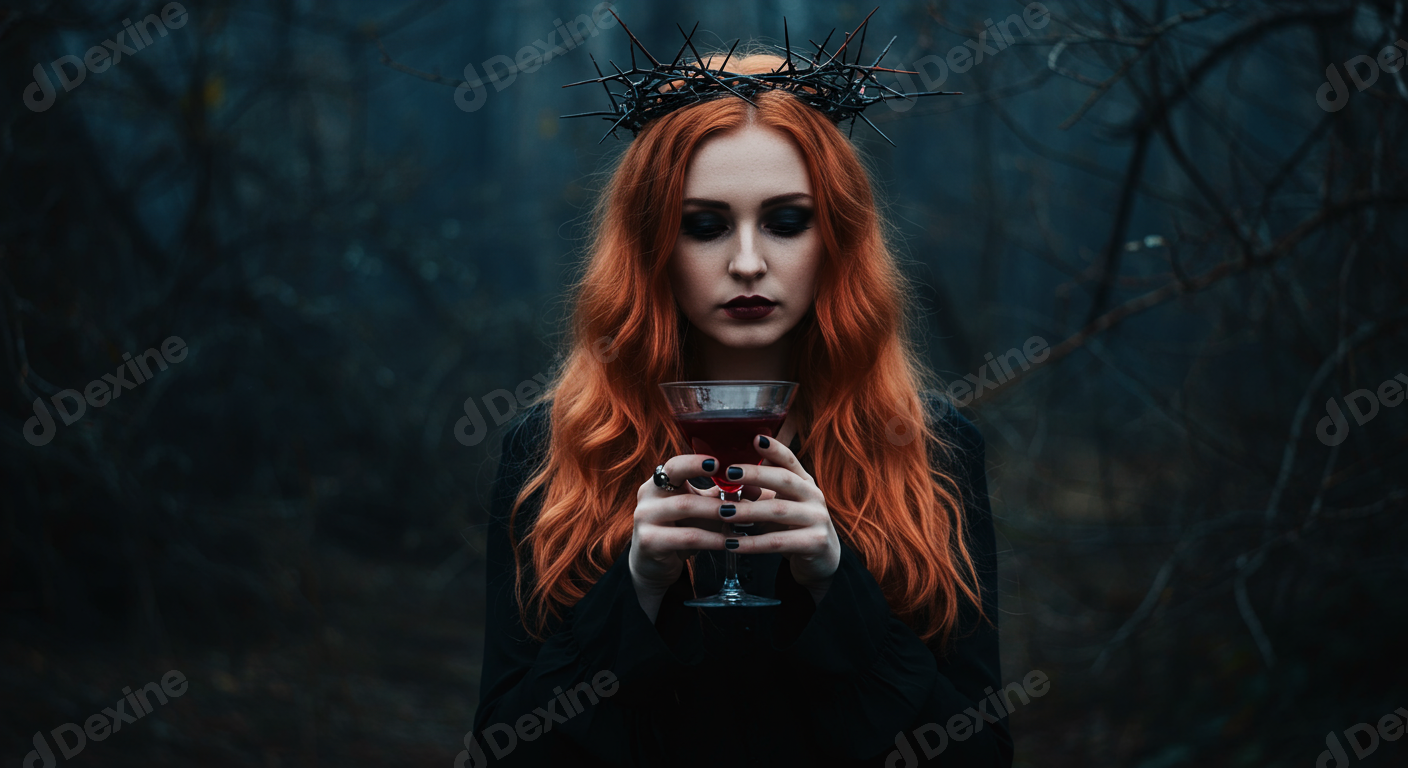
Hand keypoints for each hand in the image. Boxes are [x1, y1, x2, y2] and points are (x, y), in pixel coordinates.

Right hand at [630, 454, 733, 619]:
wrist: (653, 566)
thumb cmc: (680, 531)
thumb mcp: (700, 511)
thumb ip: (722, 497)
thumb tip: (757, 487)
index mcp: (658, 481)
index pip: (675, 462)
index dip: (695, 460)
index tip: (718, 462)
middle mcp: (647, 494)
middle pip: (676, 477)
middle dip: (709, 478)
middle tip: (738, 490)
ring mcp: (644, 517)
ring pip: (685, 506)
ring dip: (716, 510)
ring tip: (740, 515)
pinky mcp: (649, 541)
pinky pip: (687, 537)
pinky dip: (712, 538)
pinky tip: (729, 542)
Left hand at [719, 435, 839, 602]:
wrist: (823, 560)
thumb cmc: (794, 527)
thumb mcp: (779, 505)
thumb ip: (760, 491)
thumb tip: (730, 478)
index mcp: (805, 482)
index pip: (790, 460)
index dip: (774, 448)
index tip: (755, 438)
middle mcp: (814, 496)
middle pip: (785, 480)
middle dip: (756, 475)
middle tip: (728, 473)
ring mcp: (818, 519)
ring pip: (779, 511)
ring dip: (748, 511)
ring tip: (722, 513)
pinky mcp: (815, 542)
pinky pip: (778, 542)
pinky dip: (753, 543)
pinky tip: (731, 544)